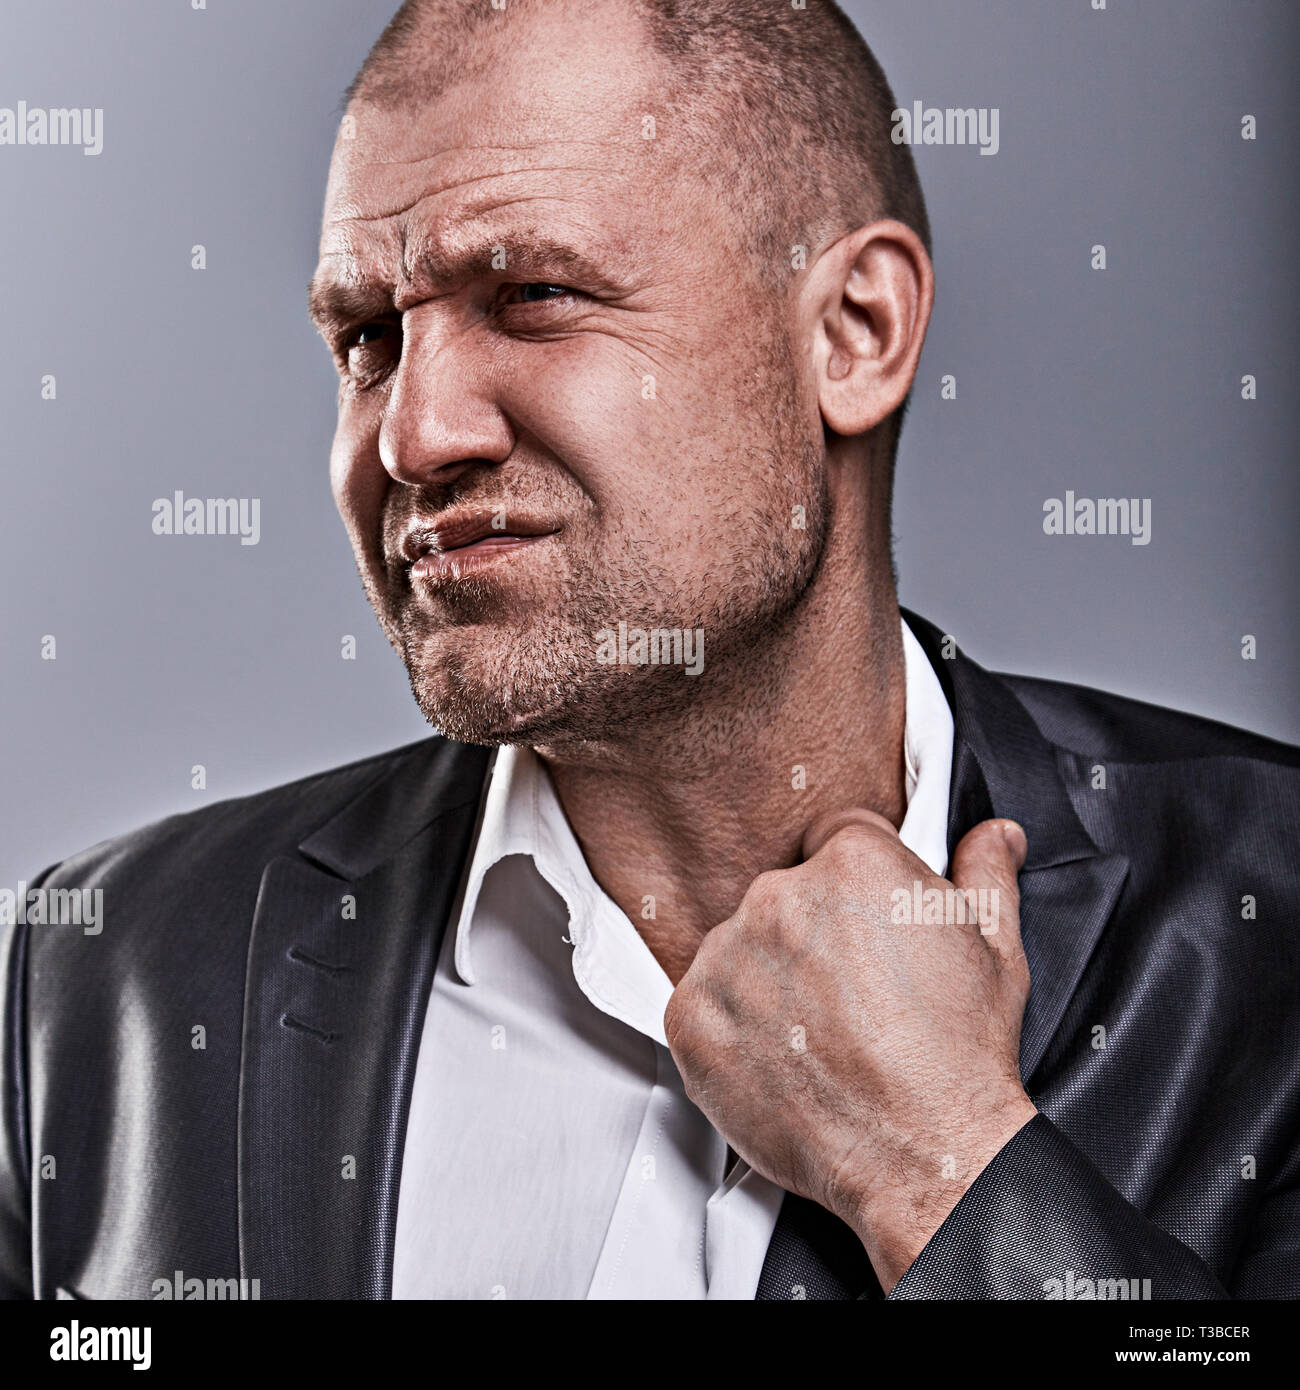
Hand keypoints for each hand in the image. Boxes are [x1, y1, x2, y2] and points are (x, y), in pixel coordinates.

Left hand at [663, 810, 1038, 1292]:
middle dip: (811, 933)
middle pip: (784, 894)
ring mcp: (728, 957)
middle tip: (851, 992)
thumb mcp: (996, 947)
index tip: (867, 927)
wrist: (925, 1154)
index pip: (833, 840)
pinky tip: (782, 1055)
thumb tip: (995, 836)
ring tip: (819, 1031)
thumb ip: (986, 873)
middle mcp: (780, 897)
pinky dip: (731, 1027)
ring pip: (739, 948)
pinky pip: (702, 1003)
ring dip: (766, 978)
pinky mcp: (691, 1017)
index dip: (855, 887)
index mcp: (851, 863)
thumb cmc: (960, 1055)